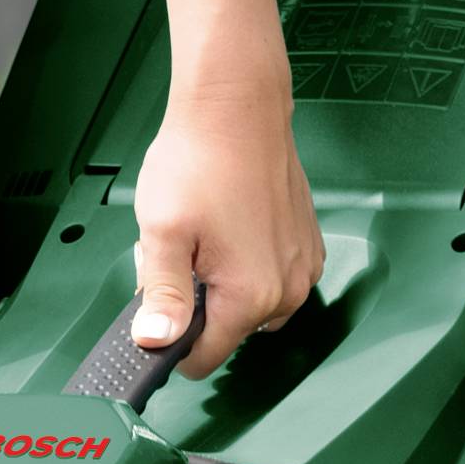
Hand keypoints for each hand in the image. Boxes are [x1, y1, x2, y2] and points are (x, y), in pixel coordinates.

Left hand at [130, 43, 320, 377]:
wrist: (237, 105)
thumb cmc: (201, 158)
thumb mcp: (163, 231)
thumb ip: (162, 296)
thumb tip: (156, 342)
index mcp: (251, 296)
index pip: (204, 357)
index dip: (171, 341)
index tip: (158, 308)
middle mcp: (288, 290)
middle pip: (228, 330)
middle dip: (195, 303)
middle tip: (177, 252)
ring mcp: (303, 267)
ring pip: (250, 305)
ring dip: (221, 283)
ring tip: (202, 236)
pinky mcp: (308, 245)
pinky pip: (271, 277)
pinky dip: (246, 263)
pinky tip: (227, 227)